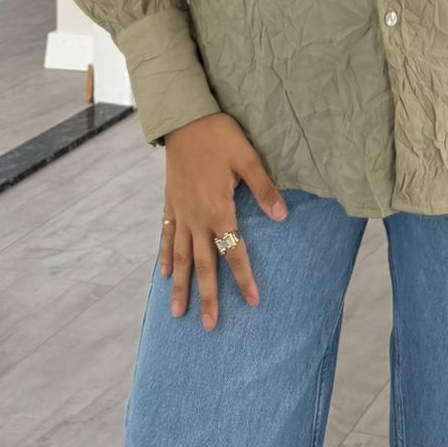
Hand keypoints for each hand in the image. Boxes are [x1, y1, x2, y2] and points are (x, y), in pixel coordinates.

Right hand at [159, 111, 287, 329]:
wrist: (185, 119)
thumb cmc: (220, 136)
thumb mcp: (247, 158)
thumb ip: (264, 189)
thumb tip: (283, 216)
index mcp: (218, 209)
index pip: (234, 251)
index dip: (244, 278)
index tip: (252, 302)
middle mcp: (197, 218)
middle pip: (203, 264)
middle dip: (208, 296)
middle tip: (210, 326)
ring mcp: (181, 213)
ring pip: (180, 257)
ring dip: (181, 286)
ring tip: (178, 314)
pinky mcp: (170, 204)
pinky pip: (166, 236)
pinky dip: (165, 257)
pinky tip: (164, 276)